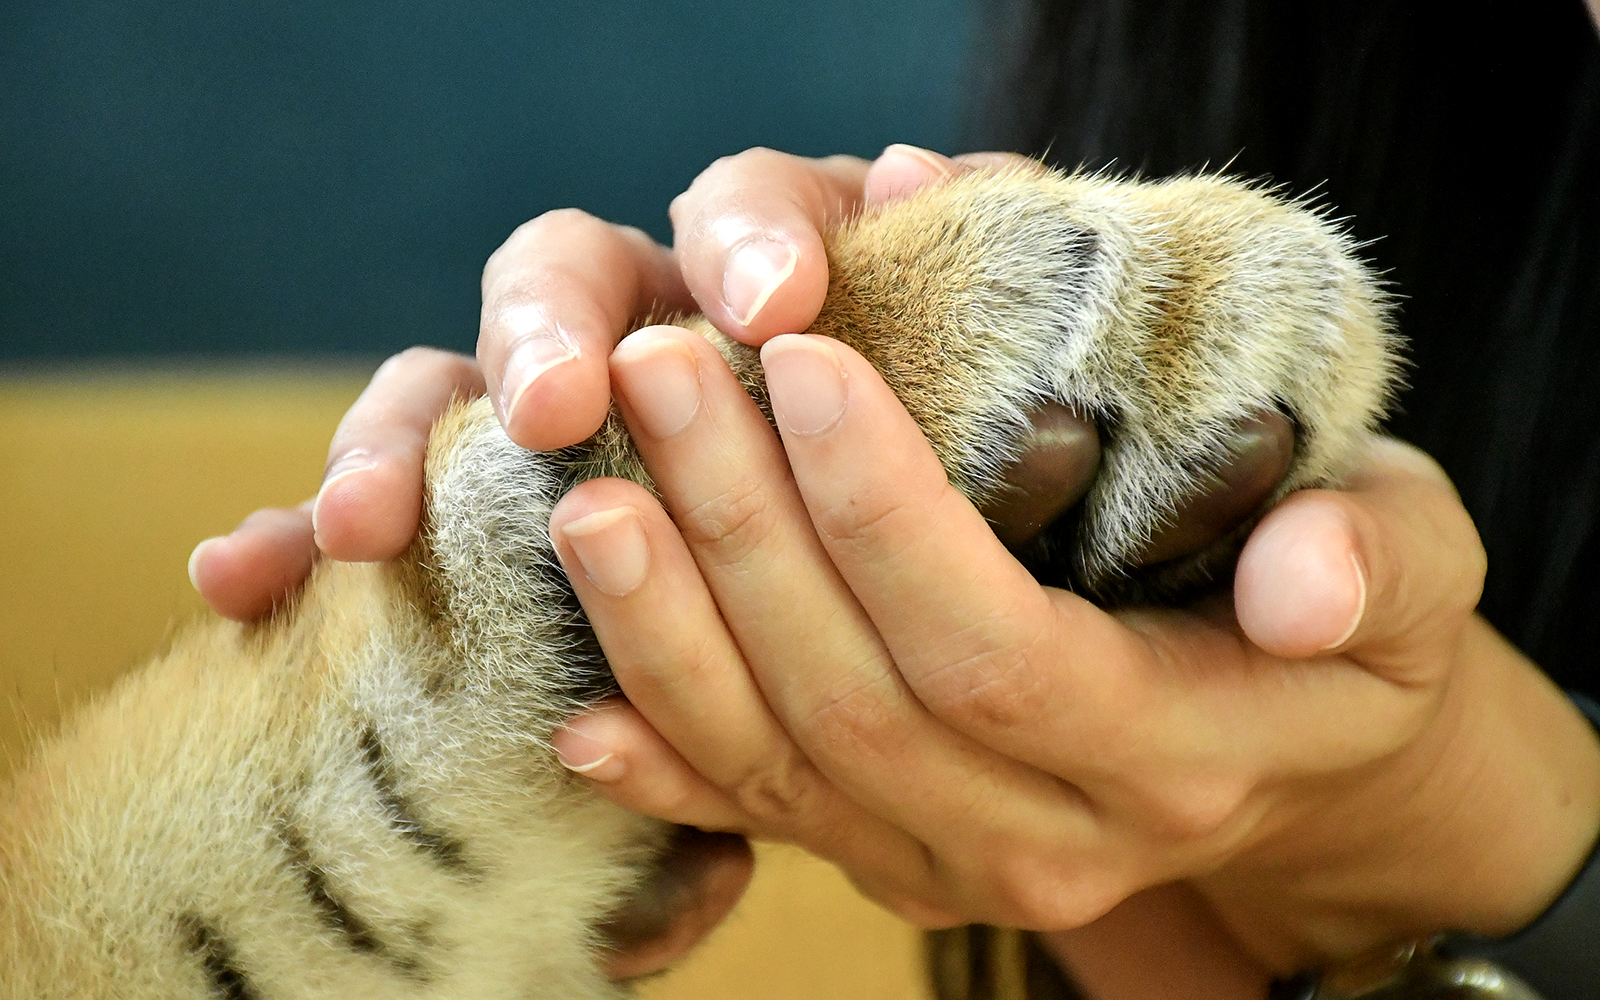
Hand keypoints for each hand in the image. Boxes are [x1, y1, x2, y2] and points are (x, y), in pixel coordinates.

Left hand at [547, 317, 1599, 971]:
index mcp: (1171, 753)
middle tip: (659, 374)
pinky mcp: (889, 863)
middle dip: (742, 533)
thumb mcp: (1413, 565)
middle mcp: (1047, 836)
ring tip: (592, 495)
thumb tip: (1306, 580)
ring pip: (781, 770)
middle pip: (853, 701)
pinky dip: (665, 769)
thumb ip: (1379, 559)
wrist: (1293, 762)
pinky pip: (759, 825)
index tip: (803, 366)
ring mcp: (952, 866)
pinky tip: (577, 716)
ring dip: (669, 631)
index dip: (881, 517)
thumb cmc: (1348, 637)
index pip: (991, 652)